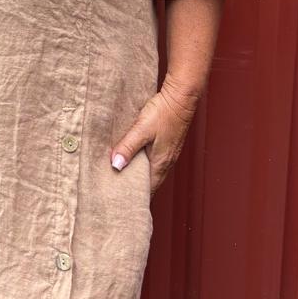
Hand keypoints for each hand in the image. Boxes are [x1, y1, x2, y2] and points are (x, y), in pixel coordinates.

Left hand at [109, 80, 201, 197]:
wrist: (182, 96)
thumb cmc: (165, 112)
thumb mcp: (142, 129)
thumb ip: (128, 147)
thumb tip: (115, 165)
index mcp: (160, 163)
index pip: (148, 190)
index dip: (135, 197)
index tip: (121, 202)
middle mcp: (166, 162)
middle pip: (149, 183)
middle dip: (134, 188)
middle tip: (117, 192)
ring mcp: (168, 153)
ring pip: (151, 171)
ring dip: (138, 175)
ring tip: (122, 177)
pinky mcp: (167, 144)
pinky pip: (153, 160)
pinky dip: (143, 163)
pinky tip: (134, 157)